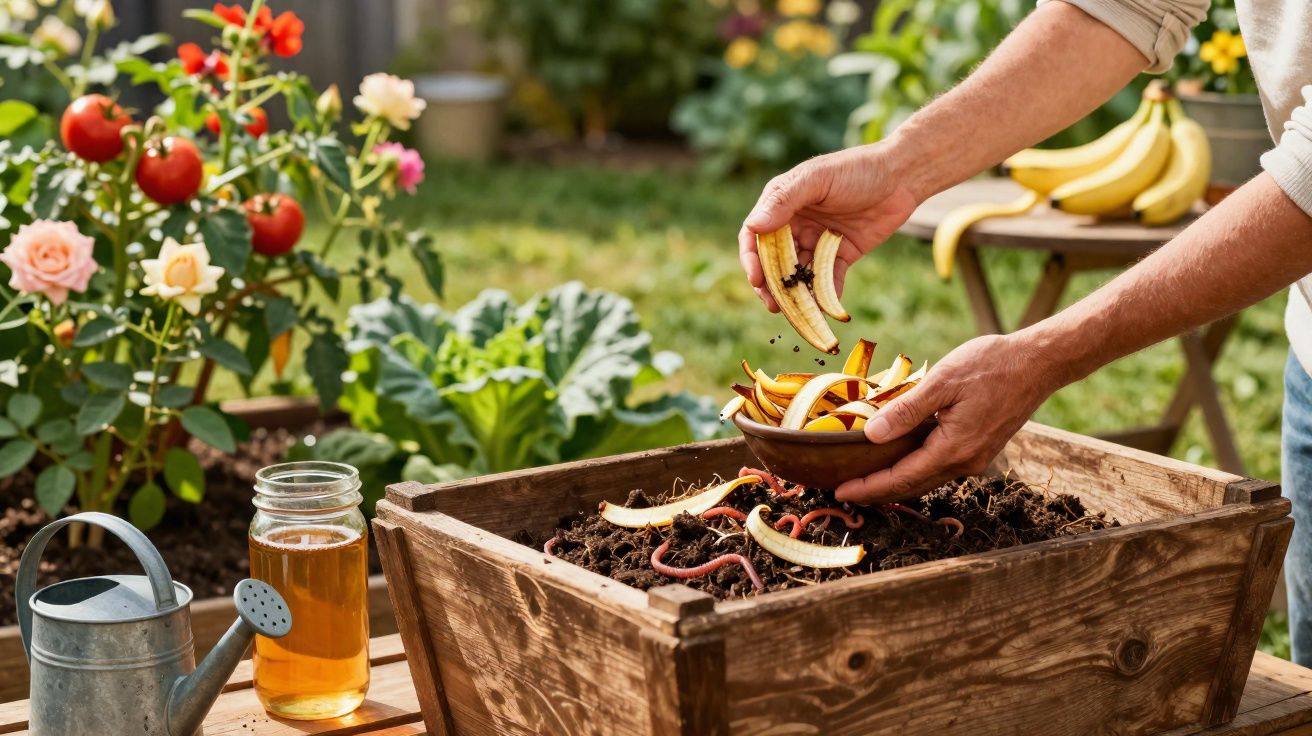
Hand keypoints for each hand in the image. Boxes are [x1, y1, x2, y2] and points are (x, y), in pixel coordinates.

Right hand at [739, 145, 922, 310]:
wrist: (900, 177)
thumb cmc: (855, 168)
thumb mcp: (816, 179)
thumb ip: (783, 201)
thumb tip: (753, 226)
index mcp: (781, 205)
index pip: (756, 237)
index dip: (752, 259)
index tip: (757, 279)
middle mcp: (795, 225)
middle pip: (774, 262)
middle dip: (772, 285)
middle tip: (775, 305)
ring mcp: (817, 241)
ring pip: (799, 274)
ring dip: (796, 294)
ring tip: (798, 313)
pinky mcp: (840, 255)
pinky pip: (828, 280)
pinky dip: (825, 296)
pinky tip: (826, 309)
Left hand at [835, 333, 1063, 503]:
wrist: (1039, 363)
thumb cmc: (991, 365)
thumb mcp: (943, 381)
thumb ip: (906, 410)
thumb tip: (872, 435)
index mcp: (953, 449)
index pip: (901, 478)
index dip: (868, 487)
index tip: (840, 491)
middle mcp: (965, 462)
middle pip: (912, 486)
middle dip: (877, 491)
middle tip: (843, 490)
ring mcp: (975, 458)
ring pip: (926, 479)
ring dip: (896, 482)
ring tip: (864, 478)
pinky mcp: (980, 449)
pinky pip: (940, 467)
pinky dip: (915, 469)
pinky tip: (898, 459)